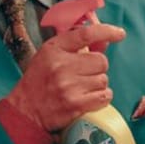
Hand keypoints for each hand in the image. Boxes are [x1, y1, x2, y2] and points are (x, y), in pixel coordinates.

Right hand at [5, 24, 126, 132]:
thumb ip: (74, 47)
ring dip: (98, 85)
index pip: (85, 34)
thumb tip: (105, 41)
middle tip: (84, 75)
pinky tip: (89, 99)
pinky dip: (101, 98)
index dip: (106, 31)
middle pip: (101, 61)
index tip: (119, 34)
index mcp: (53, 50)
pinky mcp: (75, 104)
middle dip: (97, 68)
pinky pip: (104, 96)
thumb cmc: (39, 82)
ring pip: (103, 80)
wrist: (25, 111)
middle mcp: (60, 66)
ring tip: (82, 89)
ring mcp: (68, 86)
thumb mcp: (49, 56)